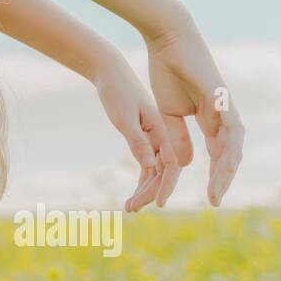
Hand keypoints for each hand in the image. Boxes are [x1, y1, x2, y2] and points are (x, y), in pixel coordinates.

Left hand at [90, 52, 181, 211]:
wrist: (109, 71)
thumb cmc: (116, 90)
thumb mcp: (123, 117)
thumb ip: (137, 141)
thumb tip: (150, 166)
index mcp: (164, 129)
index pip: (171, 166)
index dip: (165, 186)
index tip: (157, 205)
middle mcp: (163, 135)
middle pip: (163, 172)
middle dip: (151, 192)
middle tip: (131, 209)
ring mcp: (155, 136)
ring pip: (155, 170)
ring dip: (145, 189)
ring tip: (129, 207)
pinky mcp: (145, 135)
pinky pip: (148, 162)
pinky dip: (143, 178)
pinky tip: (135, 192)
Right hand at [144, 18, 244, 206]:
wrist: (168, 42)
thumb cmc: (167, 71)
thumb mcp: (169, 114)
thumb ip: (178, 137)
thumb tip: (187, 164)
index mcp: (208, 120)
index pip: (216, 155)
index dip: (212, 176)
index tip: (207, 198)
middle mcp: (222, 117)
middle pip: (228, 155)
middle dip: (221, 180)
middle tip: (213, 202)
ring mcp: (226, 108)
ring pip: (233, 146)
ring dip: (226, 170)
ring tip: (217, 190)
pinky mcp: (224, 98)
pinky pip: (233, 129)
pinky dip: (230, 149)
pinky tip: (225, 165)